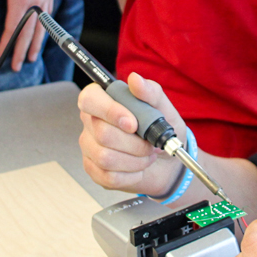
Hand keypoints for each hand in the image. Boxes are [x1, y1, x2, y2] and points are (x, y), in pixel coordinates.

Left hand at [0, 0, 55, 71]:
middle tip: (18, 65)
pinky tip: (40, 36)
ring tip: (31, 57)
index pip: (13, 27)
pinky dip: (44, 29)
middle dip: (22, 51)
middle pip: (30, 32)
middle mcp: (36, 1)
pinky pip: (48, 16)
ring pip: (42, 27)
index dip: (7, 43)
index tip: (2, 56)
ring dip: (36, 44)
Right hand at [78, 72, 187, 195]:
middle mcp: (91, 123)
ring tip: (147, 154)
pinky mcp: (95, 171)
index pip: (89, 99)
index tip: (133, 123)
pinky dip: (133, 174)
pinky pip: (109, 177)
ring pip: (106, 157)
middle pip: (102, 133)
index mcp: (103, 101)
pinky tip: (140, 168)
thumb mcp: (163, 108)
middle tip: (151, 143)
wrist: (168, 160)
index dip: (109, 111)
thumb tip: (135, 79)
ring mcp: (90, 148)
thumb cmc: (161, 130)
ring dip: (136, 159)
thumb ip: (150, 92)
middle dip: (135, 142)